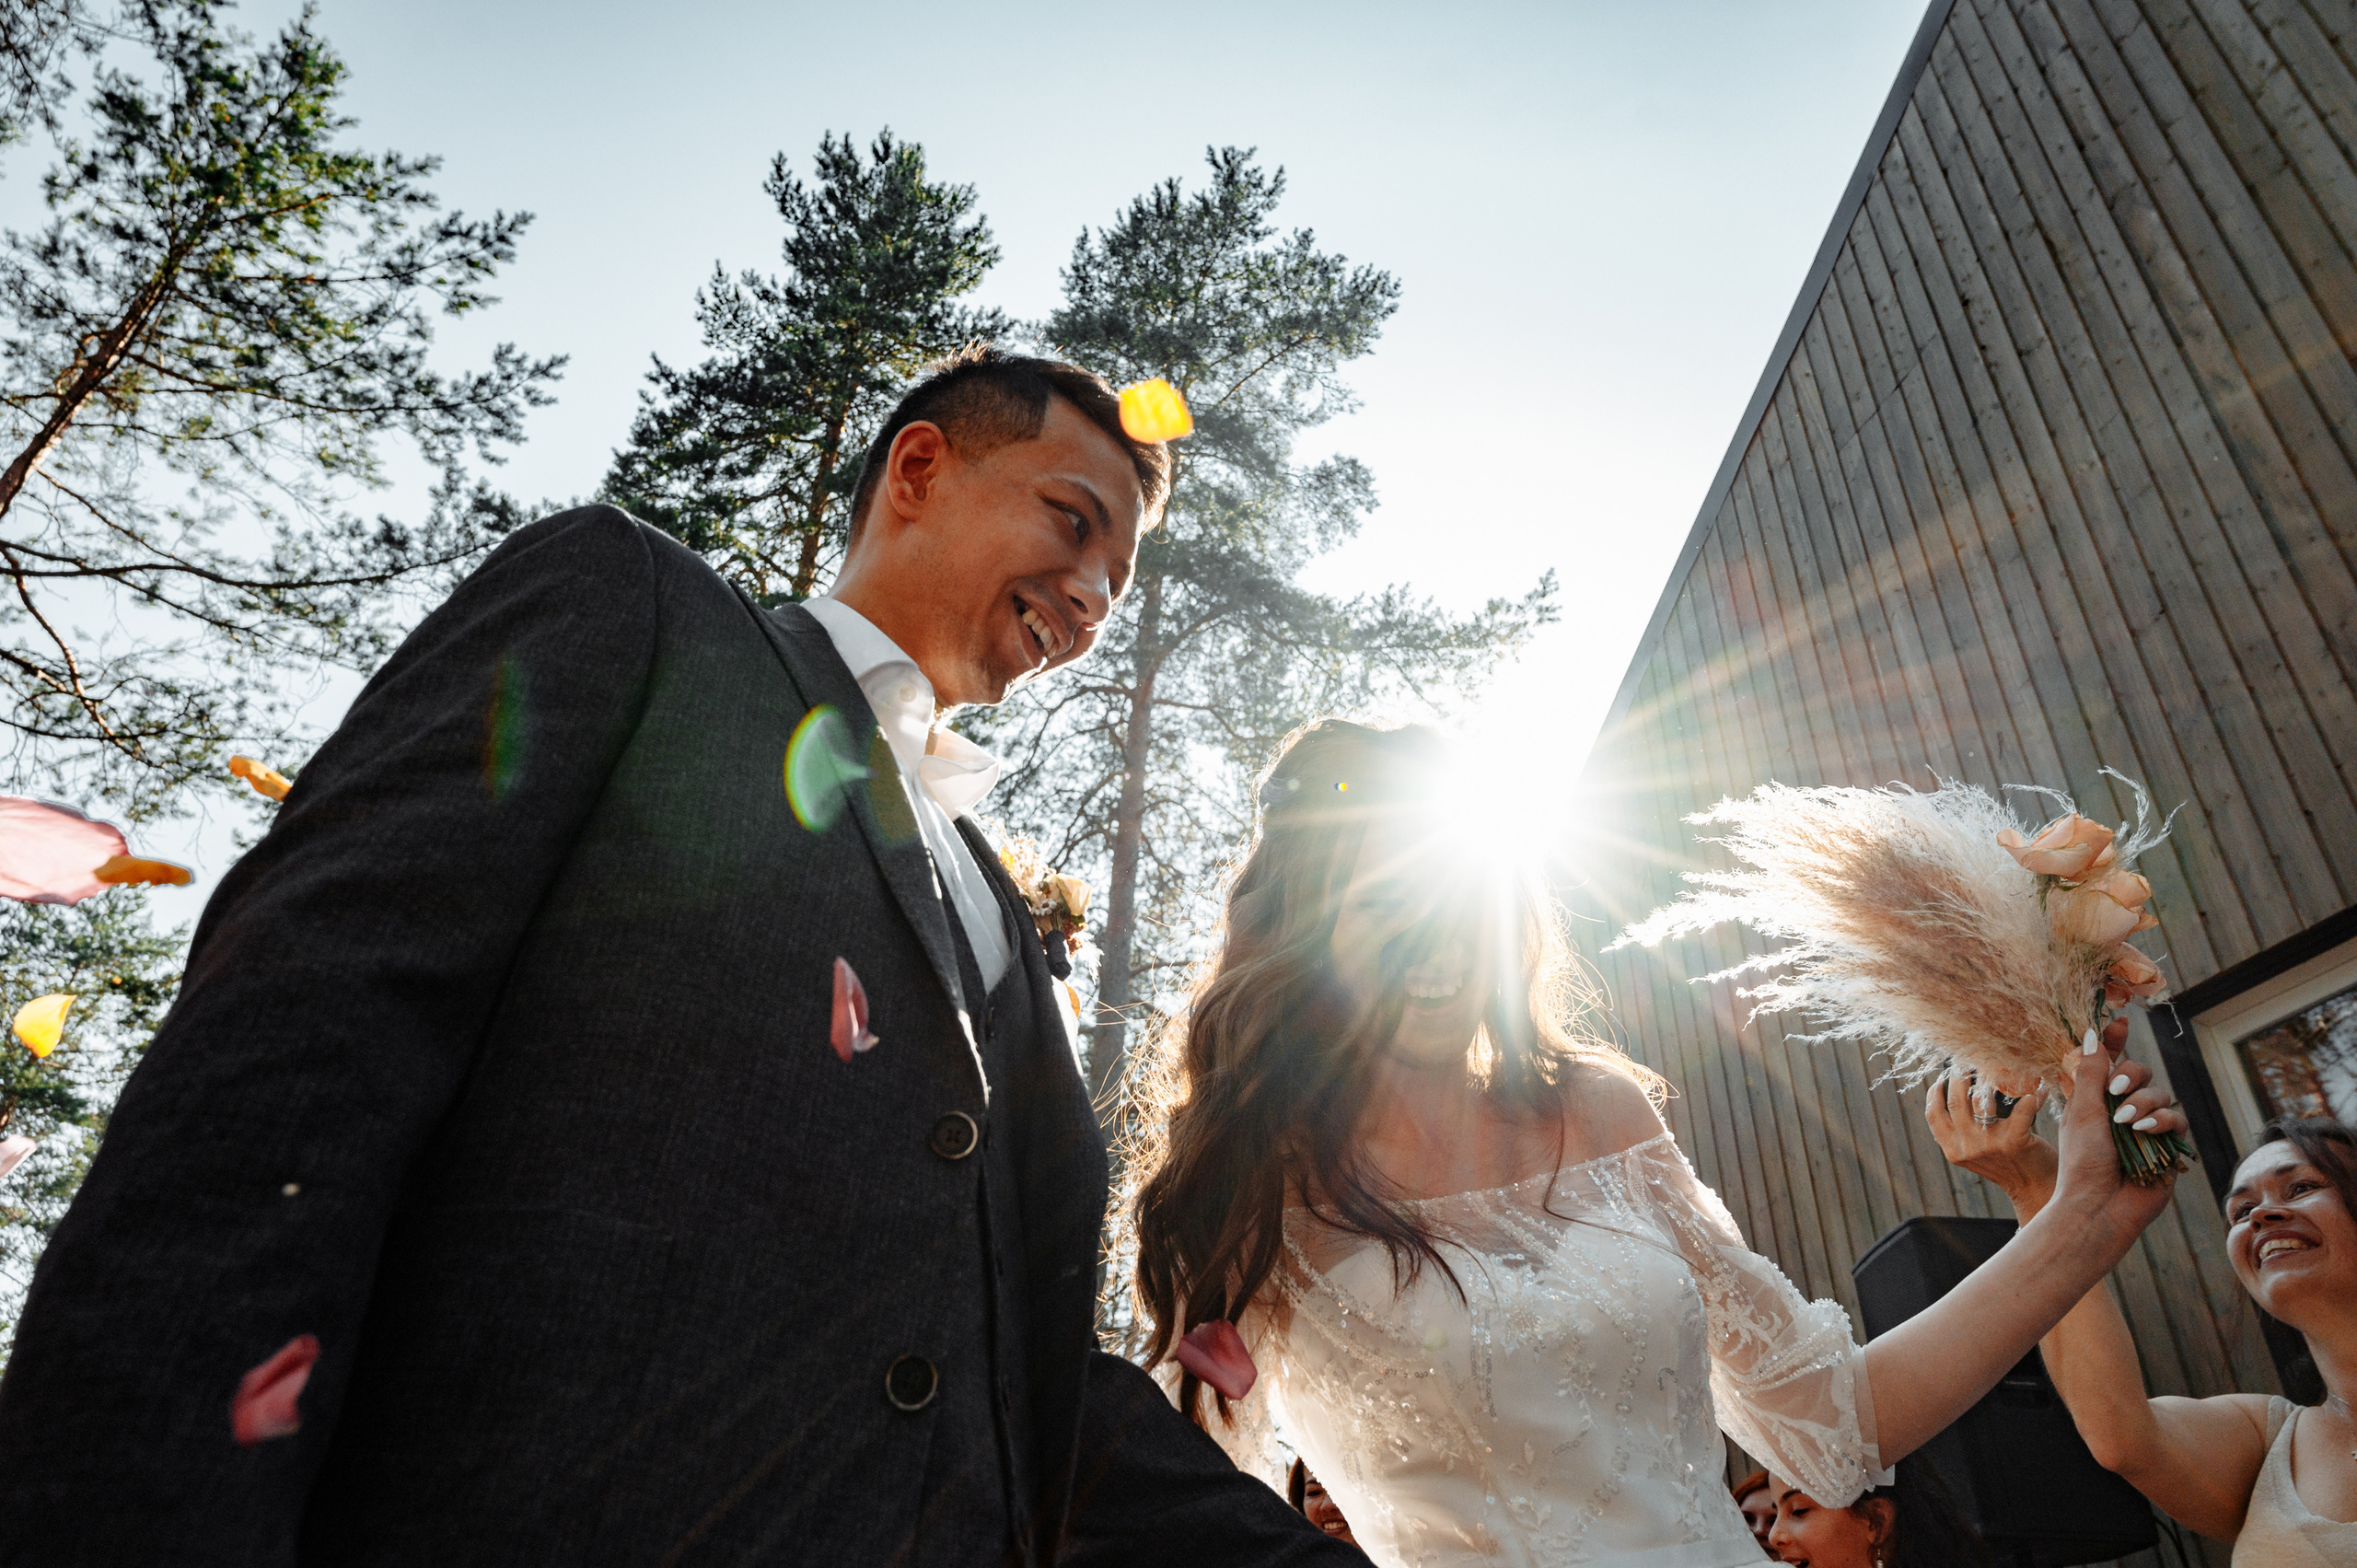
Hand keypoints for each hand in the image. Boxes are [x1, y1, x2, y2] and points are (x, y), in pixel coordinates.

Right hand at [1925, 1069, 2056, 1214]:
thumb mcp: (1973, 1153)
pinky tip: (2038, 1090)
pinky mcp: (2015, 1140)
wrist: (2035, 1188)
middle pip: (1955, 1100)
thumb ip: (1960, 1131)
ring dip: (1990, 1080)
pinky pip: (2021, 1109)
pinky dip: (2031, 1097)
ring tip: (1997, 1070)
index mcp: (1952, 1150)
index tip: (1943, 1076)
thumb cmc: (2006, 1163)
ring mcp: (1989, 1144)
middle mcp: (1967, 1147)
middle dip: (1960, 1077)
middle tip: (1968, 1064)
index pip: (1933, 1114)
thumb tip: (1949, 1094)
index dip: (1935, 1091)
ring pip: (1981, 1099)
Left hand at [2045, 1019, 2189, 1248]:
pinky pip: (2176, 1120)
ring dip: (2143, 1103)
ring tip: (2126, 1122)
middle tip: (2115, 1091)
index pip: (2108, 1062)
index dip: (2115, 1041)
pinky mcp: (2167, 1146)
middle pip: (2140, 1072)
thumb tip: (2092, 1032)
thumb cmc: (2083, 1161)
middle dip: (2130, 1076)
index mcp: (2095, 1099)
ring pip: (2160, 1094)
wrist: (2100, 1205)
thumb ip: (2091, 1073)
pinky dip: (2161, 1121)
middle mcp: (2121, 1110)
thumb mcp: (2082, 1111)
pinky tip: (2146, 1131)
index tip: (2120, 1021)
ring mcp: (2146, 1127)